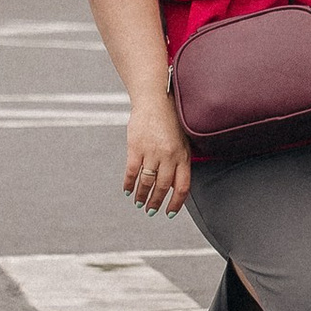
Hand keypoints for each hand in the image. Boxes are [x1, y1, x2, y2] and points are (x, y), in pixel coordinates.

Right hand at [123, 87, 190, 217]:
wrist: (156, 98)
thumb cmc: (171, 119)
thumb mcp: (183, 140)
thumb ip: (181, 161)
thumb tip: (176, 184)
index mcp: (183, 155)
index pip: (182, 187)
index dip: (176, 203)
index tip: (169, 213)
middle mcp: (168, 156)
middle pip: (163, 187)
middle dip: (156, 203)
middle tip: (151, 211)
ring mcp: (152, 151)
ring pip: (147, 182)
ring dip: (142, 196)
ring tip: (139, 203)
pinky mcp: (136, 147)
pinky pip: (132, 171)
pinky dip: (129, 183)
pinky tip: (127, 190)